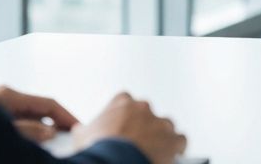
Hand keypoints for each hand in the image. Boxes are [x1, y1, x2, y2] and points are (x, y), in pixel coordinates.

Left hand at [0, 86, 78, 142]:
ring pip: (29, 117)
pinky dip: (30, 131)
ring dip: (42, 129)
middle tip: (70, 139)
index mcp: (10, 95)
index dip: (65, 115)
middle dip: (56, 123)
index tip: (79, 128)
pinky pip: (19, 122)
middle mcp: (7, 97)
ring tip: (56, 145)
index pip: (47, 103)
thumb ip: (28, 130)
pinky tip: (36, 143)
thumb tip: (51, 132)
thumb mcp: (3, 131)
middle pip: (39, 109)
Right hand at [72, 91, 186, 163]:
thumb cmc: (99, 148)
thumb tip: (79, 131)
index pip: (126, 102)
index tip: (123, 128)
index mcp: (123, 103)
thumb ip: (85, 129)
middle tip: (136, 144)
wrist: (113, 161)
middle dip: (144, 127)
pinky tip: (173, 155)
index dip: (126, 117)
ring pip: (166, 125)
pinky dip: (178, 148)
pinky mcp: (172, 140)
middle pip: (148, 114)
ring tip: (155, 151)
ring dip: (162, 136)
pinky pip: (180, 140)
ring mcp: (159, 123)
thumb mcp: (82, 136)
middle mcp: (143, 108)